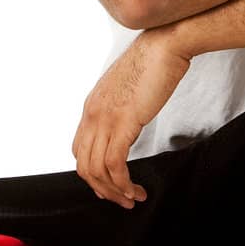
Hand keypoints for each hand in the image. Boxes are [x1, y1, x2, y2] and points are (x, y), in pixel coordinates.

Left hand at [71, 26, 191, 207]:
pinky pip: (114, 164)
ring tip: (132, 198)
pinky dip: (123, 183)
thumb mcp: (129, 89)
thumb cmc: (153, 62)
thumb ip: (122, 108)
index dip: (92, 173)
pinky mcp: (123, 123)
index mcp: (92, 106)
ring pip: (97, 169)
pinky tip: (136, 189)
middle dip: (102, 189)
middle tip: (121, 199)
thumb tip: (129, 121)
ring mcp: (105, 119)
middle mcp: (92, 114)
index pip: (80, 149)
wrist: (164, 46)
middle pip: (84, 164)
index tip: (110, 185)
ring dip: (114, 191)